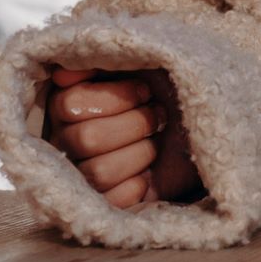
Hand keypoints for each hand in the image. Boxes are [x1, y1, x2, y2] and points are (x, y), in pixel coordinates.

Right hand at [44, 66, 202, 208]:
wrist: (194, 122)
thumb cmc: (163, 87)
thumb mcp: (139, 61)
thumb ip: (103, 57)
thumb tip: (65, 72)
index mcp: (66, 106)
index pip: (71, 104)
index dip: (117, 98)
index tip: (146, 92)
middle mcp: (65, 142)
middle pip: (87, 138)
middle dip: (136, 124)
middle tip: (158, 117)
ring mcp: (81, 175)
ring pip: (98, 172)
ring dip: (141, 152)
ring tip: (156, 142)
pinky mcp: (103, 203)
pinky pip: (111, 200)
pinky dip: (138, 184)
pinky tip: (149, 173)